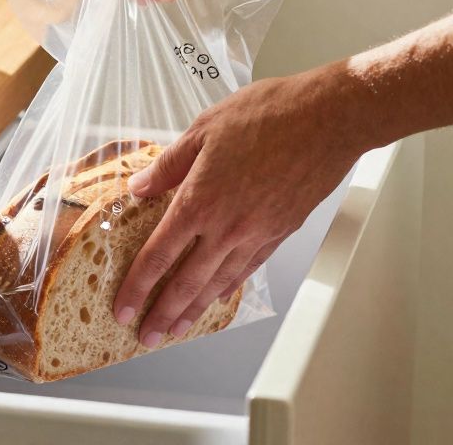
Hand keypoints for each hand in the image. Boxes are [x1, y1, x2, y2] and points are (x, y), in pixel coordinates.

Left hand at [113, 65, 375, 346]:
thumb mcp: (204, 129)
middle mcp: (227, 227)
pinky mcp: (281, 232)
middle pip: (186, 282)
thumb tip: (138, 186)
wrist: (329, 119)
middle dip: (162, 313)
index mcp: (200, 201)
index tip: (123, 307)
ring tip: (177, 328)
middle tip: (146, 336)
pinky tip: (218, 295)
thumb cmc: (269, 115)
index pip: (158, 256)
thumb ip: (168, 165)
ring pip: (218, 283)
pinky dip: (229, 287)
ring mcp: (257, 234)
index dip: (138, 287)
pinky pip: (248, 269)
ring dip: (194, 309)